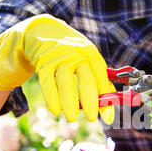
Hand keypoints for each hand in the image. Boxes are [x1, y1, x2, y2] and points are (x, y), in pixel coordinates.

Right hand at [0, 14, 114, 123]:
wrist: (41, 32)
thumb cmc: (71, 53)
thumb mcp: (86, 59)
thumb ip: (98, 79)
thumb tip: (110, 103)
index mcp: (91, 53)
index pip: (102, 75)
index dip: (106, 96)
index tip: (109, 116)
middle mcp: (77, 54)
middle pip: (86, 78)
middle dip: (90, 100)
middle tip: (92, 118)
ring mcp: (59, 57)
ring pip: (65, 81)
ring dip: (69, 101)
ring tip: (72, 118)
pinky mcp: (43, 62)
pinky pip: (47, 81)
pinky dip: (51, 97)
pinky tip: (56, 110)